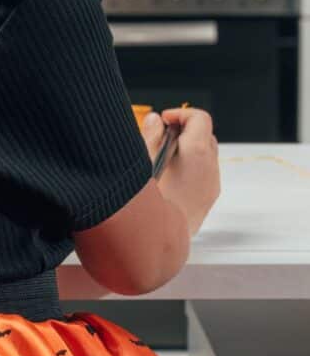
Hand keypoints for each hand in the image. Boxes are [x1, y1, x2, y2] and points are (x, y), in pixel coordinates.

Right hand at [141, 107, 220, 235]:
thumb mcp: (142, 159)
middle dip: (184, 129)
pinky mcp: (209, 197)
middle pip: (204, 133)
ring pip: (206, 153)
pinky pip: (205, 171)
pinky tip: (170, 174)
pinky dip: (192, 165)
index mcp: (196, 152)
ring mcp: (212, 183)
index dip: (181, 113)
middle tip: (161, 134)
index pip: (199, 117)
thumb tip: (155, 120)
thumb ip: (151, 134)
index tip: (164, 120)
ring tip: (163, 155)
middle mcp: (210, 166)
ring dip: (188, 148)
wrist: (160, 241)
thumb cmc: (150, 201)